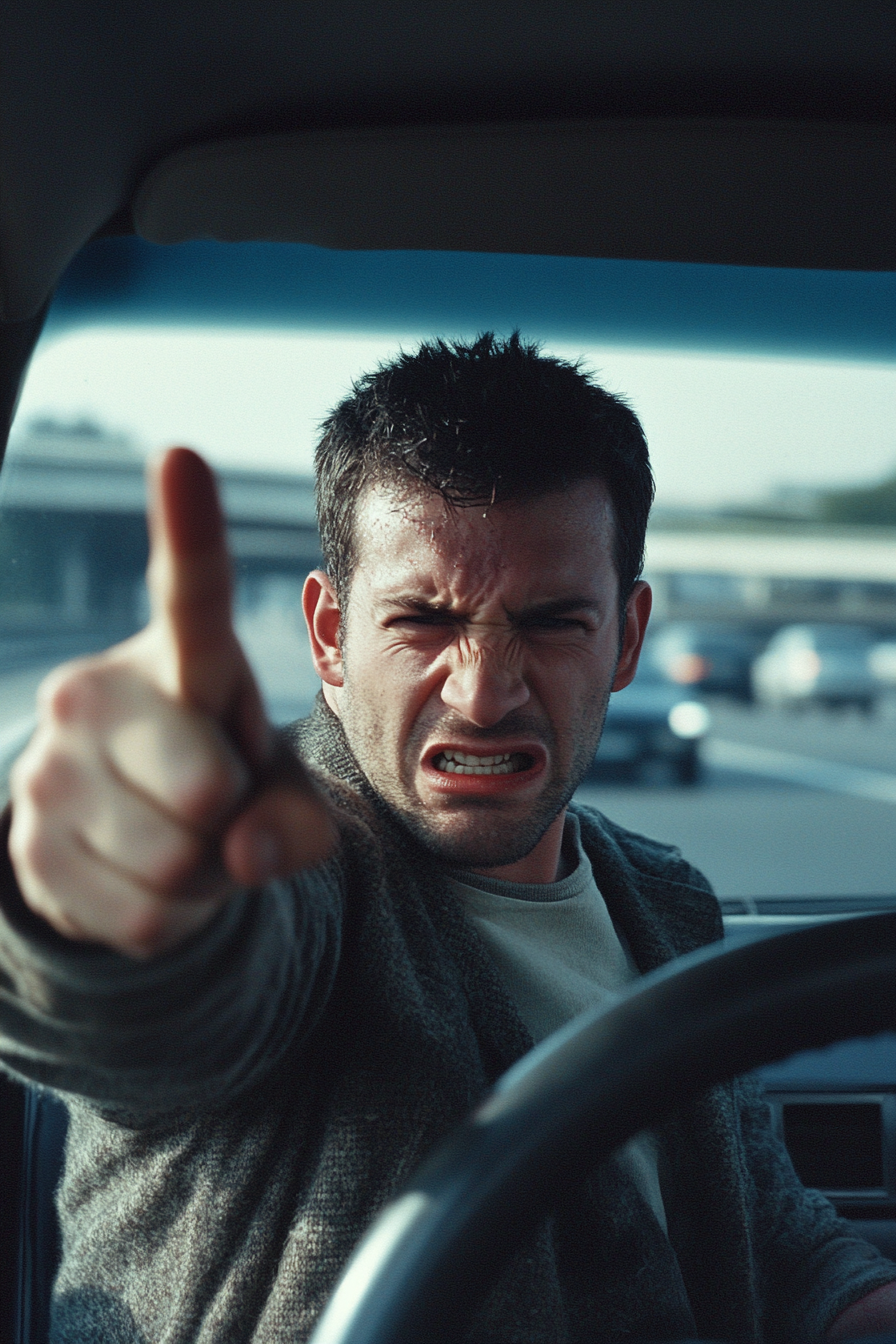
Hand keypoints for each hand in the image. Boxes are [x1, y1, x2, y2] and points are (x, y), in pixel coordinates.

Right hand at [8, 447, 334, 957]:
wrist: (127, 837)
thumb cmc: (218, 778)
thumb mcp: (277, 786)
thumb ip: (294, 815)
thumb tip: (246, 854)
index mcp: (177, 657)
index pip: (188, 593)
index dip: (187, 530)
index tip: (181, 457)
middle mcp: (94, 693)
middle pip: (207, 791)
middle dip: (232, 821)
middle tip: (214, 803)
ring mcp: (51, 769)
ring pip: (177, 864)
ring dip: (203, 877)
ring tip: (180, 838)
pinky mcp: (30, 846)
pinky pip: (143, 917)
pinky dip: (171, 918)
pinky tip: (146, 879)